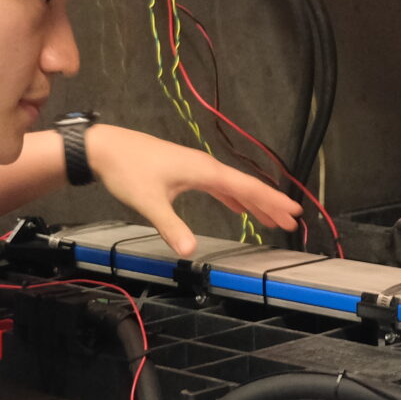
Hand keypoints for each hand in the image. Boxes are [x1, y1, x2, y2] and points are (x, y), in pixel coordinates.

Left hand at [84, 125, 299, 254]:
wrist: (105, 148)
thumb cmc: (127, 170)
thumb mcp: (150, 202)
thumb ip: (171, 226)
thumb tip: (190, 251)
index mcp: (204, 171)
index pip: (246, 188)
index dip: (271, 200)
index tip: (294, 211)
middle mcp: (206, 167)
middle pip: (246, 187)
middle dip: (270, 204)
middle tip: (293, 221)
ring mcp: (196, 168)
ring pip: (233, 187)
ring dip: (253, 202)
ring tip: (273, 219)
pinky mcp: (186, 172)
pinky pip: (219, 187)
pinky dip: (234, 199)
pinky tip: (239, 209)